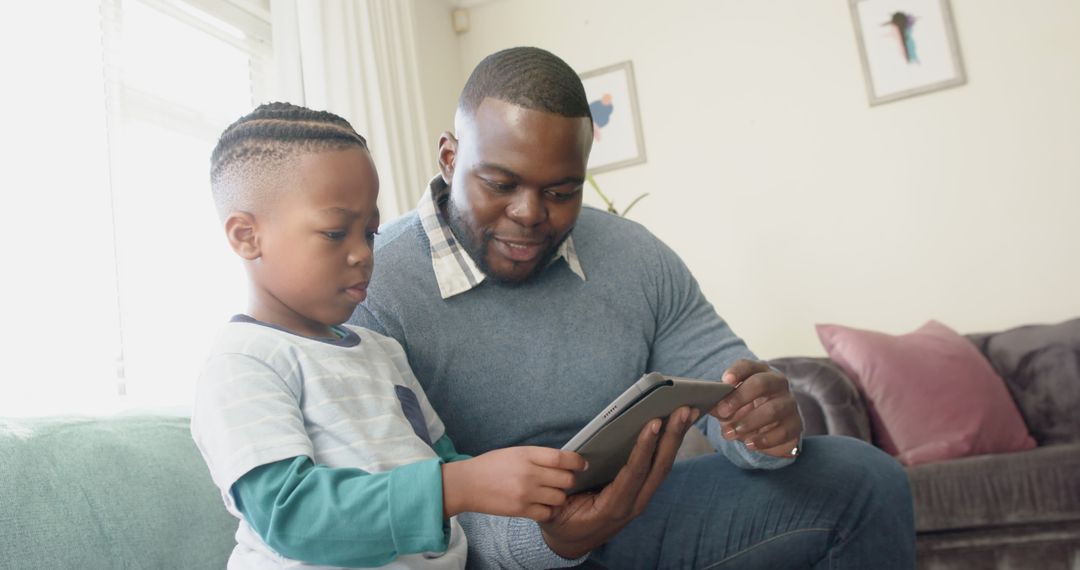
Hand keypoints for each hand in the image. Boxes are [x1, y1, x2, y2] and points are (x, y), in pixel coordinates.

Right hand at [441, 446, 585, 520]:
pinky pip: (547, 513)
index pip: (562, 458)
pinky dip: (548, 510)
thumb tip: (563, 462)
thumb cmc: (490, 466)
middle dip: (569, 480)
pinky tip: (542, 505)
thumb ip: (538, 456)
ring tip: (550, 493)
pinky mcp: (521, 510)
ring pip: (559, 498)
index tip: (582, 464)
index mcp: (527, 454)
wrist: (467, 484)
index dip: (577, 461)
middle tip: (563, 481)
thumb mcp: (515, 452)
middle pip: (566, 479)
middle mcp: (529, 473)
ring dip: (559, 496)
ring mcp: (526, 493)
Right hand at [539, 406, 699, 558]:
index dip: (645, 447)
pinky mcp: (642, 494)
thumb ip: (563, 487)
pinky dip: (669, 446)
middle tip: (684, 410)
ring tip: (688, 413)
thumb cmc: (562, 520)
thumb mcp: (556, 507)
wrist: (572, 543)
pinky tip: (677, 428)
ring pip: (663, 467)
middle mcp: (633, 505)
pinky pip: (659, 468)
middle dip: (672, 437)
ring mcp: (640, 500)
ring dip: (676, 438)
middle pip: (659, 468)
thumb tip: (572, 461)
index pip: (634, 473)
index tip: (654, 423)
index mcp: (612, 507)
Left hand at [711, 359, 801, 457]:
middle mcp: (777, 384)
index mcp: (759, 372)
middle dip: (740, 397)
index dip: (737, 371)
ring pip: (773, 409)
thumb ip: (720, 404)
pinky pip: (783, 431)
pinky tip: (750, 444)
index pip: (748, 366)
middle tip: (722, 412)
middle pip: (762, 383)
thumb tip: (709, 405)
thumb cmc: (744, 409)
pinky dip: (764, 439)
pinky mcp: (796, 424)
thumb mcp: (729, 405)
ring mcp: (789, 403)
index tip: (725, 381)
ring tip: (731, 433)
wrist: (766, 429)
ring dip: (749, 422)